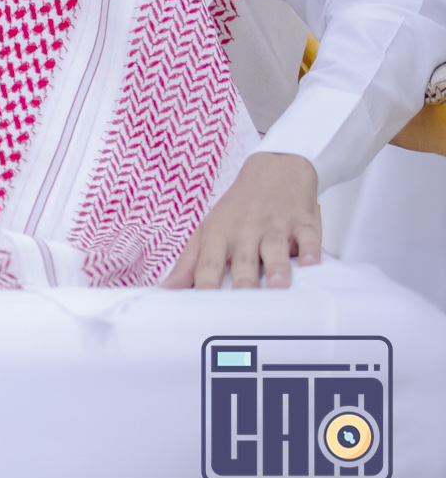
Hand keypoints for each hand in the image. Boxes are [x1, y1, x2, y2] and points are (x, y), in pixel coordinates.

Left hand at [162, 152, 320, 289]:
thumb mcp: (207, 231)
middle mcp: (245, 229)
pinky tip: (312, 264)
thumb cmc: (237, 209)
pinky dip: (311, 249)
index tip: (204, 308)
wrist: (273, 169)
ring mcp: (274, 224)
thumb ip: (188, 264)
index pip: (208, 263)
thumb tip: (166, 290)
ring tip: (278, 285)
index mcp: (218, 234)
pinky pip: (308, 236)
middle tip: (245, 300)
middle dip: (244, 279)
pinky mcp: (302, 220)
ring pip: (275, 246)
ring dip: (277, 266)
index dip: (205, 284)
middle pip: (243, 258)